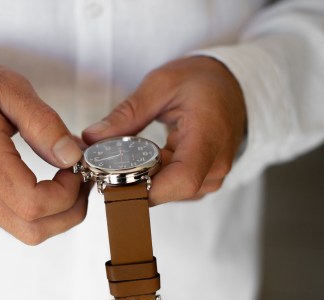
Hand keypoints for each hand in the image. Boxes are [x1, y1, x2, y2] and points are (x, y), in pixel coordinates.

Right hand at [0, 59, 86, 244]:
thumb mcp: (10, 88)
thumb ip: (44, 124)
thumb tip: (71, 157)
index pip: (32, 203)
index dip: (66, 193)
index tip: (76, 167)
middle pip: (34, 229)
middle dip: (71, 210)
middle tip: (83, 177)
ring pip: (28, 232)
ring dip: (59, 214)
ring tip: (71, 180)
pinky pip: (17, 222)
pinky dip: (43, 212)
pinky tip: (52, 185)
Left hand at [82, 56, 246, 204]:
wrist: (232, 88)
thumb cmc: (201, 82)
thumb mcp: (161, 85)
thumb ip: (127, 114)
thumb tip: (92, 138)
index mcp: (208, 137)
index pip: (182, 180)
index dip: (146, 187)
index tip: (112, 177)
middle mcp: (214, 166)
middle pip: (168, 191)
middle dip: (131, 182)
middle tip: (101, 165)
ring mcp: (209, 177)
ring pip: (166, 193)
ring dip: (139, 181)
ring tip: (118, 159)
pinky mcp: (201, 182)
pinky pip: (171, 189)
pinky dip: (150, 178)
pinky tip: (136, 162)